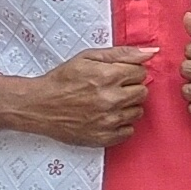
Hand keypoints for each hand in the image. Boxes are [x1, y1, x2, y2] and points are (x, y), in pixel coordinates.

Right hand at [24, 45, 155, 146]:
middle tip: (113, 88)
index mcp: (108, 76)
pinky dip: (121, 124)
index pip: (141, 72)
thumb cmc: (63, 80)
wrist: (39, 106)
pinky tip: (107, 117)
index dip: (130, 72)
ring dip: (127, 106)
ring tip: (108, 103)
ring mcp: (108, 121)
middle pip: (142, 92)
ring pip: (138, 111)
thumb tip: (151, 52)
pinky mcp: (103, 137)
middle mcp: (111, 99)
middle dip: (131, 88)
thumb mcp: (88, 57)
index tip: (118, 75)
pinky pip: (129, 131)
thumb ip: (122, 53)